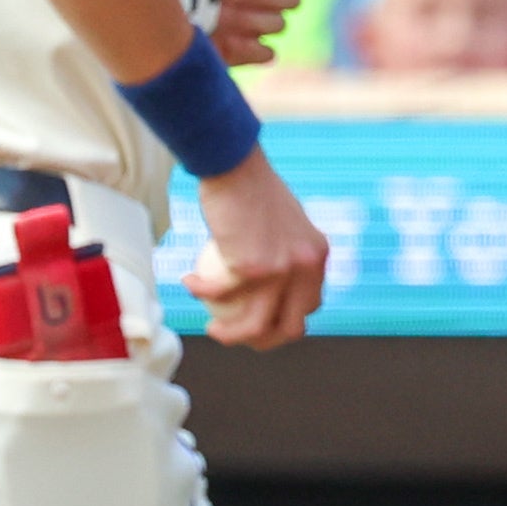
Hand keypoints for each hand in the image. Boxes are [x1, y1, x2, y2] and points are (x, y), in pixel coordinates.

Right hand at [186, 157, 329, 348]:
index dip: (287, 318)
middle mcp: (307, 266)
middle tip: (237, 332)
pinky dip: (200, 290)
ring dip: (230, 334)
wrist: (235, 164)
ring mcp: (282, 269)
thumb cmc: (252, 188)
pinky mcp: (251, 266)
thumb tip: (273, 283)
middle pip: (291, 327)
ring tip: (212, 326)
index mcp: (317, 256)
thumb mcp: (284, 223)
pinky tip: (188, 282)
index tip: (260, 316)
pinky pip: (219, 293)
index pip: (311, 304)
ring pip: (257, 326)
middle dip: (264, 342)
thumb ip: (285, 252)